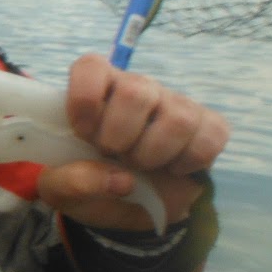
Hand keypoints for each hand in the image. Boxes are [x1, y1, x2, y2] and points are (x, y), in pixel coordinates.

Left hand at [37, 54, 227, 230]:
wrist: (132, 205)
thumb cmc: (91, 182)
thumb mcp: (62, 189)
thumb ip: (70, 182)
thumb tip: (121, 180)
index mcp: (96, 89)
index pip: (91, 67)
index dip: (85, 100)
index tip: (83, 134)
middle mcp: (138, 87)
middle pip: (135, 91)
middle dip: (119, 136)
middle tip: (112, 154)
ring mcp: (176, 103)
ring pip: (177, 118)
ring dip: (153, 154)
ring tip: (140, 163)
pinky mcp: (208, 125)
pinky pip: (209, 137)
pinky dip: (188, 163)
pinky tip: (171, 169)